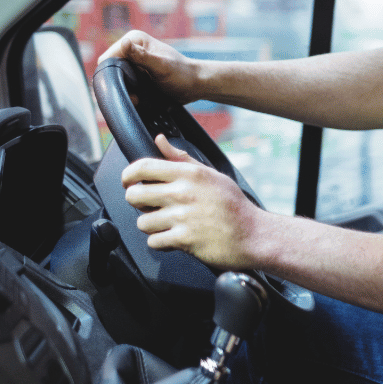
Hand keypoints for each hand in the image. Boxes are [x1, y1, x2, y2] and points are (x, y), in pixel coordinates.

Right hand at [98, 30, 201, 103]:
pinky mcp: (136, 73)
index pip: (108, 57)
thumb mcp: (162, 66)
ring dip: (124, 90)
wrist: (195, 85)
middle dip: (119, 84)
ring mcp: (133, 61)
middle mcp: (131, 49)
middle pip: (110, 69)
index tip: (126, 86)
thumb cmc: (182, 74)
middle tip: (135, 96)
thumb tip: (124, 43)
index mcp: (134, 40)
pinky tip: (140, 98)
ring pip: (115, 78)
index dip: (111, 73)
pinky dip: (130, 92)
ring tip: (139, 98)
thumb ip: (142, 56)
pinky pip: (124, 84)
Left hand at [122, 134, 265, 269]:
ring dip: (151, 226)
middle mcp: (183, 193)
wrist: (254, 235)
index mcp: (189, 174)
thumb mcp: (211, 175)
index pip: (143, 167)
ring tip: (167, 224)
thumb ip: (181, 158)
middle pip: (135, 195)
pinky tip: (174, 238)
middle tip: (149, 206)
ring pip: (142, 222)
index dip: (128, 175)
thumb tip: (160, 140)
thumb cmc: (234, 206)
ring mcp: (183, 217)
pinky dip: (161, 243)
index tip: (128, 181)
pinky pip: (154, 241)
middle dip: (138, 203)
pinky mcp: (184, 239)